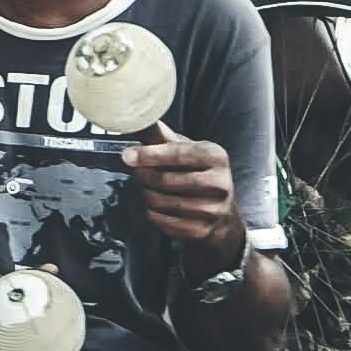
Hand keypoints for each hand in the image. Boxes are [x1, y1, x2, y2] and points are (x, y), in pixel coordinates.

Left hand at [123, 133, 246, 253]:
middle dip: (145, 175)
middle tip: (140, 172)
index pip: (178, 154)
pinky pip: (161, 220)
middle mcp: (220, 183)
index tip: (128, 155)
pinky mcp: (201, 231)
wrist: (222, 213)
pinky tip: (159, 206)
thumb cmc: (200, 173)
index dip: (150, 155)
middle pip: (166, 180)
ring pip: (161, 201)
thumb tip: (139, 119)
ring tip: (152, 188)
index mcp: (216, 156)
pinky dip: (153, 212)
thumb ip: (163, 137)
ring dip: (147, 194)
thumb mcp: (189, 150)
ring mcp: (212, 210)